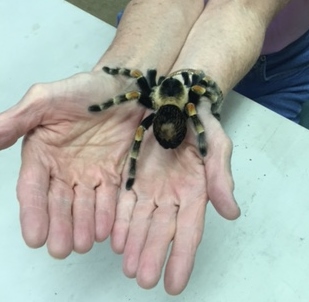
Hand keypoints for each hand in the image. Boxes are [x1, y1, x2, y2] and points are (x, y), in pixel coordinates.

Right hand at [0, 71, 144, 257]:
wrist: (124, 91)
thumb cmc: (84, 91)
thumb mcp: (46, 100)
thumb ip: (17, 121)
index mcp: (43, 154)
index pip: (33, 188)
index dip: (33, 212)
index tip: (34, 237)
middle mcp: (64, 169)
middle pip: (59, 203)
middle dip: (59, 226)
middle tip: (61, 249)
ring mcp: (90, 174)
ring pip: (84, 205)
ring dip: (83, 226)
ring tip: (83, 244)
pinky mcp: (113, 174)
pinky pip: (109, 198)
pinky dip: (106, 214)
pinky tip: (104, 231)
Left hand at [111, 102, 239, 294]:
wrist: (176, 102)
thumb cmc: (200, 123)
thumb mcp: (216, 144)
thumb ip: (220, 177)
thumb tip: (231, 213)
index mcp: (194, 191)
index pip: (189, 231)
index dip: (182, 257)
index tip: (174, 284)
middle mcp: (172, 196)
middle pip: (162, 231)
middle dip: (153, 255)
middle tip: (143, 279)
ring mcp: (150, 188)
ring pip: (142, 222)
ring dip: (135, 245)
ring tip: (127, 267)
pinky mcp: (131, 178)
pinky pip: (125, 204)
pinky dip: (120, 222)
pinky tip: (115, 240)